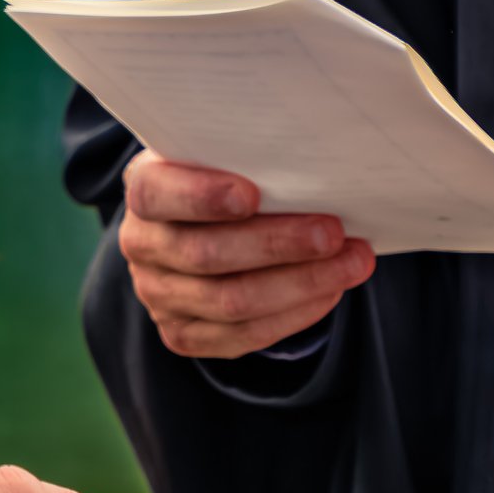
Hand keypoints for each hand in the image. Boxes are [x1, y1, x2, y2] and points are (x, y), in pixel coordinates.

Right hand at [119, 154, 372, 363]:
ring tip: (351, 263)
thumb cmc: (226, 178)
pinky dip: (293, 315)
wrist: (202, 226)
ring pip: (230, 302)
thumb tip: (317, 166)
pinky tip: (329, 292)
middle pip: (205, 255)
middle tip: (332, 233)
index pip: (156, 194)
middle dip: (276, 245)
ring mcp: (158, 296)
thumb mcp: (225, 156)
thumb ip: (252, 158)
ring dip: (300, 283)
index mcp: (144, 190)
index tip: (254, 195)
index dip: (201, 196)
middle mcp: (141, 245)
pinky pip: (241, 336)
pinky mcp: (182, 334)